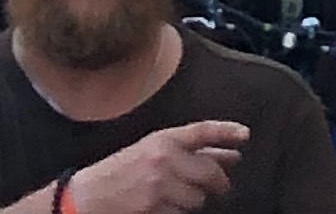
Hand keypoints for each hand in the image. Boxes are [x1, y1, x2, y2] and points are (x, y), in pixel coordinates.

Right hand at [67, 121, 252, 213]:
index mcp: (163, 139)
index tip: (245, 136)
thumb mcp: (150, 149)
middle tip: (224, 186)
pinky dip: (179, 213)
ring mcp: (159, 186)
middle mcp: (164, 159)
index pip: (202, 131)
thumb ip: (183, 149)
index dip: (226, 132)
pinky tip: (169, 208)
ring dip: (194, 200)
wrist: (90, 195)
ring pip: (197, 198)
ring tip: (182, 197)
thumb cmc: (120, 170)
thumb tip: (224, 155)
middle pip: (209, 171)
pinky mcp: (154, 208)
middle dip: (220, 181)